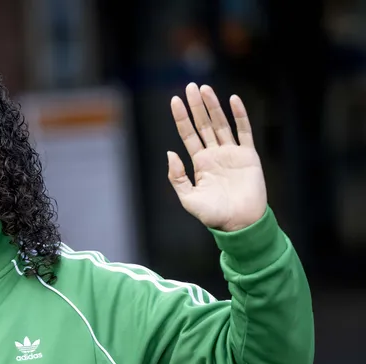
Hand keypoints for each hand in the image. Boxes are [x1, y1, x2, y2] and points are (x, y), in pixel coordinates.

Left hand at [167, 83, 266, 231]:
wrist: (240, 223)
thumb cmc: (213, 215)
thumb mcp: (188, 198)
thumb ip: (177, 176)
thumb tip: (170, 152)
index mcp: (199, 163)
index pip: (188, 134)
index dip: (182, 118)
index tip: (175, 100)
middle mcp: (215, 154)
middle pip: (203, 124)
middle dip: (196, 106)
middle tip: (190, 86)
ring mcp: (232, 153)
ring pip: (221, 124)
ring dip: (213, 106)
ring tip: (205, 89)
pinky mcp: (248, 156)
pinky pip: (244, 131)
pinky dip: (239, 116)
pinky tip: (233, 100)